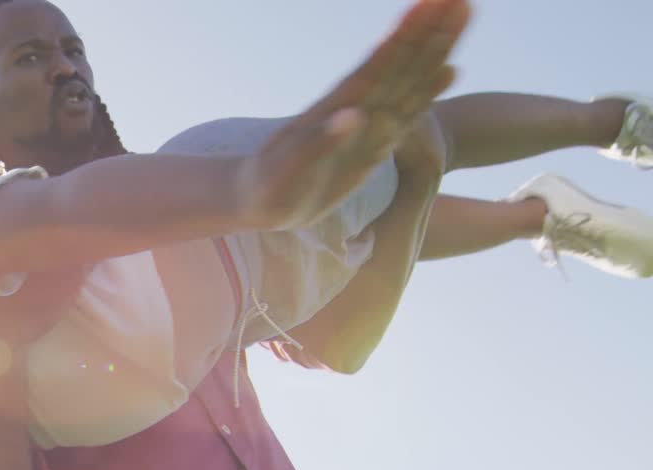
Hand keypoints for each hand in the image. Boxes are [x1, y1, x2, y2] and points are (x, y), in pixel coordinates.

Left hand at [244, 0, 469, 230]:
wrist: (258, 201)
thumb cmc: (268, 186)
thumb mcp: (289, 169)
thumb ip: (319, 143)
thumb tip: (352, 115)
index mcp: (336, 109)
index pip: (378, 66)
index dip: (406, 37)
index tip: (431, 4)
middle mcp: (356, 109)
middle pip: (400, 63)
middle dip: (430, 31)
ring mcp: (367, 125)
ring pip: (409, 79)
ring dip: (435, 49)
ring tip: (461, 14)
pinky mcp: (373, 145)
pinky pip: (408, 112)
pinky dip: (429, 91)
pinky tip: (448, 71)